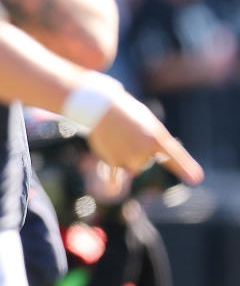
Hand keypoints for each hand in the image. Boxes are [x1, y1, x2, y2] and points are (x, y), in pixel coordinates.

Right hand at [86, 93, 203, 185]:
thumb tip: (141, 166)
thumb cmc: (126, 113)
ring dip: (124, 158)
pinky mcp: (113, 161)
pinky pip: (116, 177)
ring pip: (132, 168)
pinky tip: (113, 190)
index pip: (174, 155)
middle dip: (135, 152)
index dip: (185, 168)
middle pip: (144, 163)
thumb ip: (152, 143)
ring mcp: (129, 157)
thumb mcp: (147, 123)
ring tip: (116, 139)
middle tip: (126, 133)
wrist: (100, 107)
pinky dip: (113, 184)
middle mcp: (144, 150)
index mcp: (156, 137)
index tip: (196, 179)